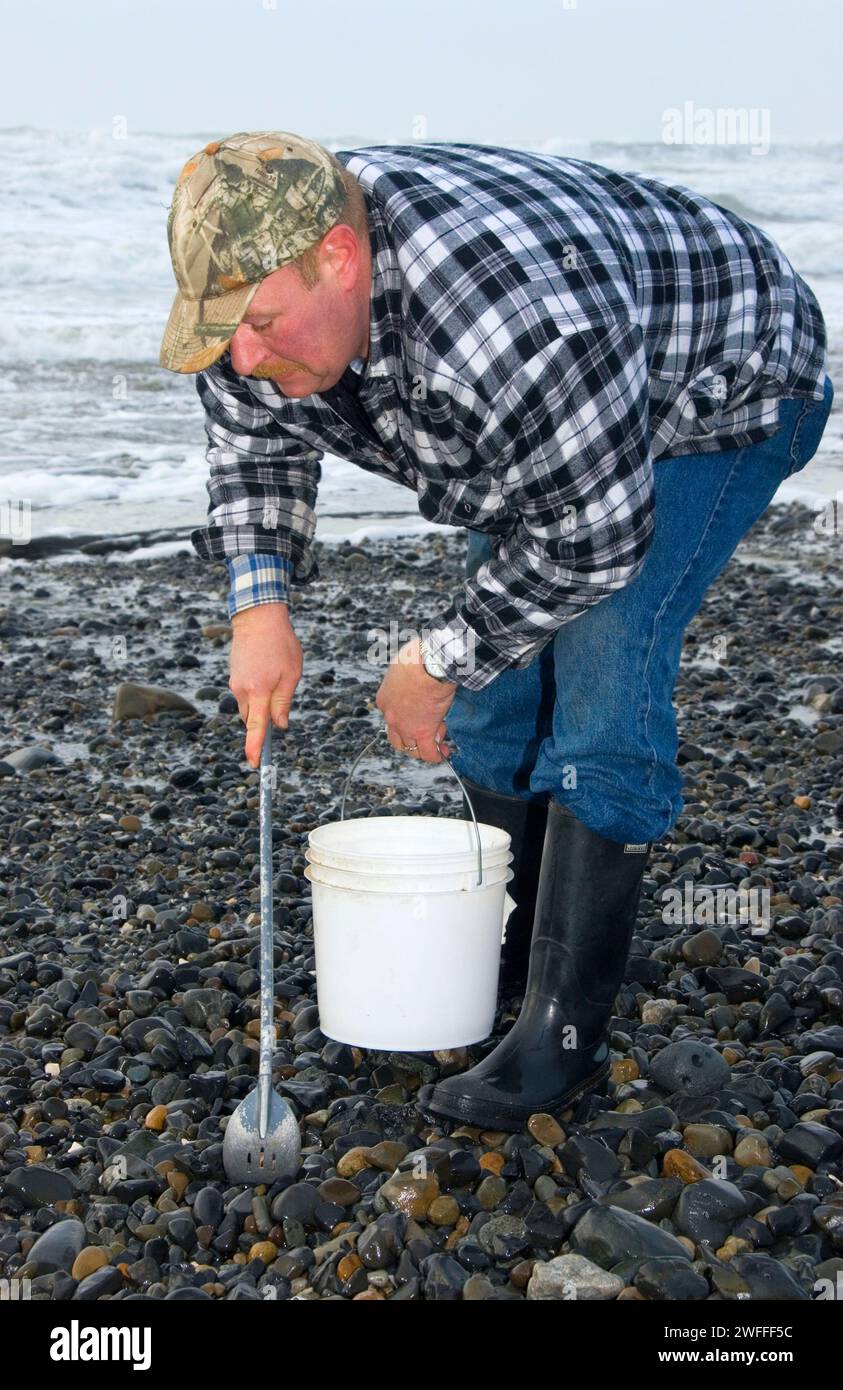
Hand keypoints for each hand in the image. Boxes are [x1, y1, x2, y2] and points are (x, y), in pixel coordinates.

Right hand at [228, 602, 301, 767]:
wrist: (258, 618)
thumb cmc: (280, 643)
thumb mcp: (291, 674)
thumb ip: (284, 702)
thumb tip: (280, 725)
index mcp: (259, 691)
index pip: (256, 727)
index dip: (255, 747)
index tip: (255, 763)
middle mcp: (242, 690)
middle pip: (252, 720)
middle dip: (263, 722)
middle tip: (280, 707)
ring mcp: (235, 683)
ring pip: (248, 707)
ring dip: (260, 705)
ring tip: (276, 679)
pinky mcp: (234, 676)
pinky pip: (245, 694)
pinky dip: (256, 693)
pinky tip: (266, 673)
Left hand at [374, 636, 457, 762]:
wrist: (428, 665)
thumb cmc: (418, 658)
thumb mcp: (403, 663)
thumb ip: (406, 671)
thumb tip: (414, 667)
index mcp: (384, 699)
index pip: (391, 716)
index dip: (407, 718)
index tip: (420, 713)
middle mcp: (390, 717)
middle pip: (397, 738)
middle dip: (411, 740)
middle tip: (425, 734)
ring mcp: (405, 727)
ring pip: (411, 749)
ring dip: (425, 748)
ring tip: (439, 743)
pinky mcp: (422, 732)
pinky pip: (428, 753)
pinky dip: (436, 756)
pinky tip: (444, 753)